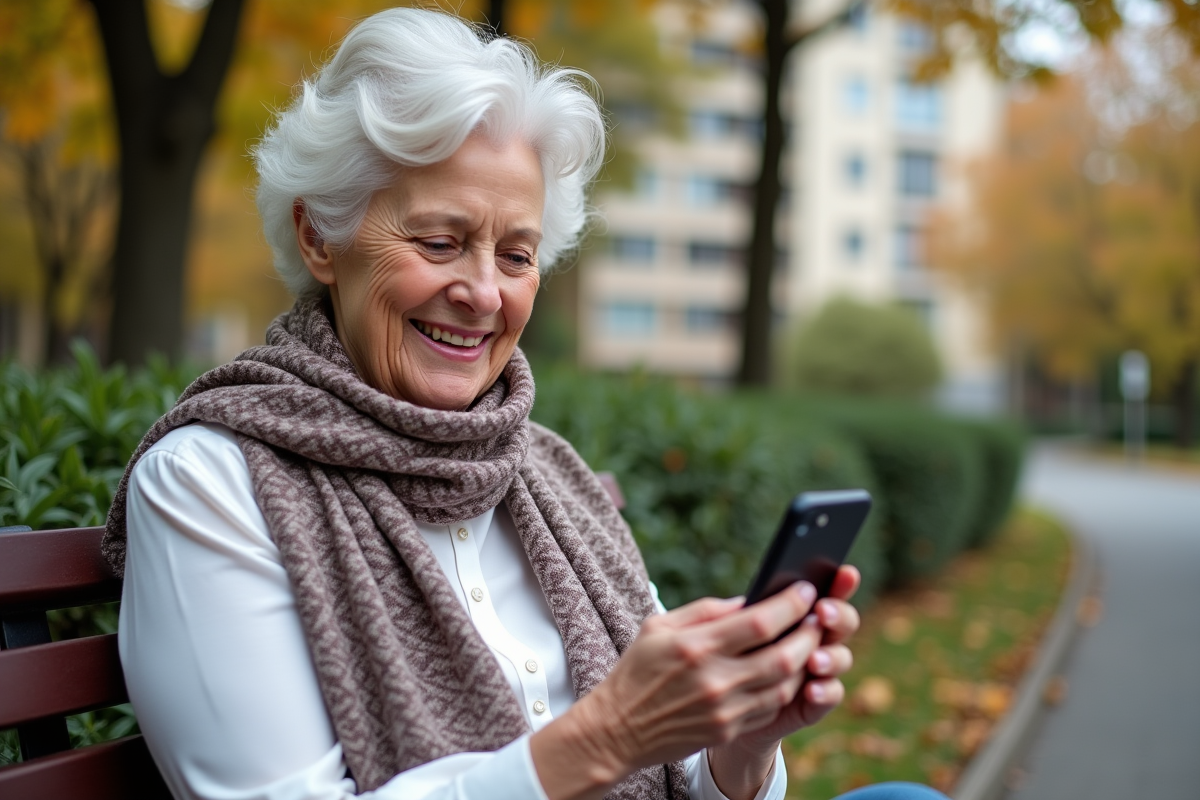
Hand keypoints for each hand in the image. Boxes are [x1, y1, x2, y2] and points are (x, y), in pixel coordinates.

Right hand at [530, 575, 837, 799]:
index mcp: (696, 646)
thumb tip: (750, 600)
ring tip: (808, 642)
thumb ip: (705, 610)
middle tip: (819, 617)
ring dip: (804, 662)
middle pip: (784, 656)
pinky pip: (770, 708)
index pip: (760, 622)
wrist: (618, 729)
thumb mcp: (659, 626)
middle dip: (809, 634)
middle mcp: (714, 679)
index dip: (791, 605)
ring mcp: (724, 709)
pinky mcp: (727, 730)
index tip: (805, 591)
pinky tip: (788, 671)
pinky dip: (785, 687)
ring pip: (785, 685)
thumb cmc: (637, 669)